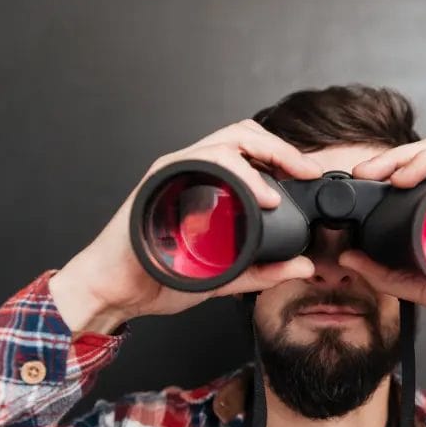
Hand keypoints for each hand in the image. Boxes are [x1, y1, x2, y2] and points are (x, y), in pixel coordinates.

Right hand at [49, 119, 320, 334]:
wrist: (115, 291)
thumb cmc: (159, 277)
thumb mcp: (226, 276)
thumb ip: (263, 271)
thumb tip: (304, 266)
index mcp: (205, 185)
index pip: (249, 152)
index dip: (284, 157)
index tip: (310, 176)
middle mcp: (190, 170)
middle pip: (242, 135)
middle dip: (282, 148)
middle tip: (307, 170)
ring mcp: (174, 172)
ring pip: (226, 140)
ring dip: (265, 153)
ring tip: (291, 177)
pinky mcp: (160, 181)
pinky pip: (203, 161)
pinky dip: (238, 173)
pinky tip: (260, 196)